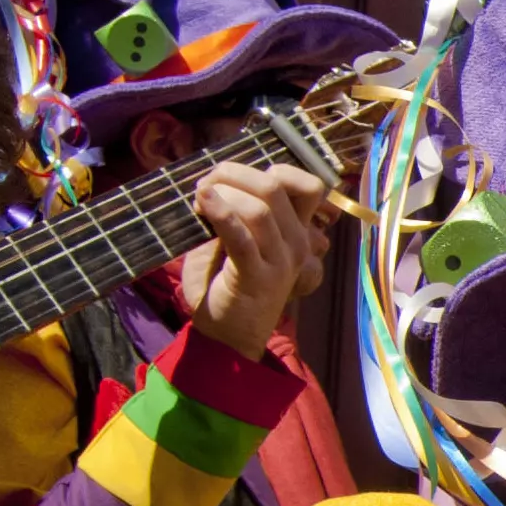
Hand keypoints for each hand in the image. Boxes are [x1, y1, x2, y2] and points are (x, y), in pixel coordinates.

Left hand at [179, 158, 329, 359]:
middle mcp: (297, 243)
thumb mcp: (239, 240)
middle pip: (275, 186)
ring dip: (224, 193)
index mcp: (297, 231)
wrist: (226, 336)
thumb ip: (239, 210)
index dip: (266, 169)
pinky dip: (221, 213)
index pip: (306, 185)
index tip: (229, 179)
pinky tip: (202, 202)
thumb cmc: (227, 284)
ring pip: (261, 208)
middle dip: (233, 173)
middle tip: (205, 184)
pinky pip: (243, 237)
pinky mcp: (257, 277)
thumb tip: (215, 178)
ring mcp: (281, 261)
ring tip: (198, 199)